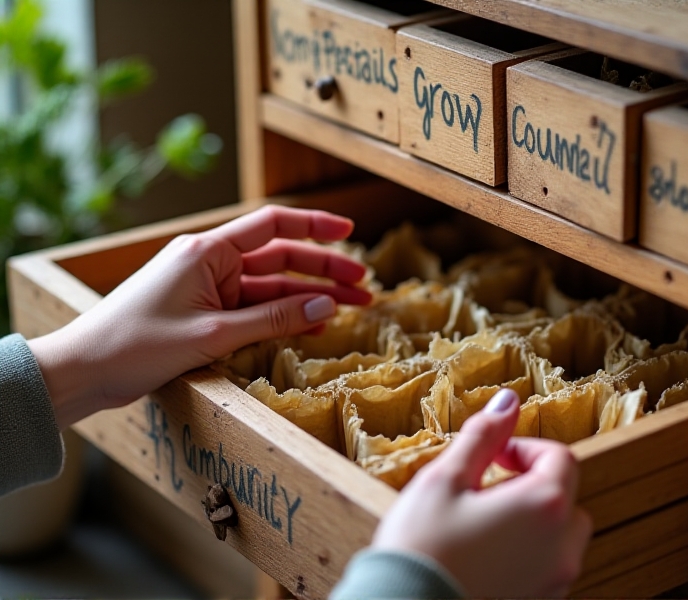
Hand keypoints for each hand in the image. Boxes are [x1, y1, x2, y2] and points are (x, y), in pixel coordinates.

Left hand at [28, 205, 371, 428]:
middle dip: (324, 271)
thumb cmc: (135, 345)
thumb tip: (326, 305)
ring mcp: (208, 288)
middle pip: (280, 259)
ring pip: (271, 287)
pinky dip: (282, 316)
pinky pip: (254, 309)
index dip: (315, 227)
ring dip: (309, 297)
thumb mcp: (213, 333)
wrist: (84, 370)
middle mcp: (210, 263)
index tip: (349, 233)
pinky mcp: (205, 312)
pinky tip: (313, 324)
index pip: (272, 226)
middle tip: (363, 287)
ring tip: (350, 307)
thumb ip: (274, 318)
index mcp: (207, 252)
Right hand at [372, 389, 591, 597]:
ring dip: (532, 518)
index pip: (560, 457)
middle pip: (566, 496)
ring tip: (482, 521)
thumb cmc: (422, 545)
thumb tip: (508, 400)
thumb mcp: (447, 478)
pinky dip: (526, 551)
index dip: (523, 447)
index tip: (491, 456)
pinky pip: (546, 566)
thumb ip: (484, 435)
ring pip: (560, 535)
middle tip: (486, 487)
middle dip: (532, 483)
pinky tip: (484, 552)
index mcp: (545, 507)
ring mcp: (553, 582)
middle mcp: (561, 548)